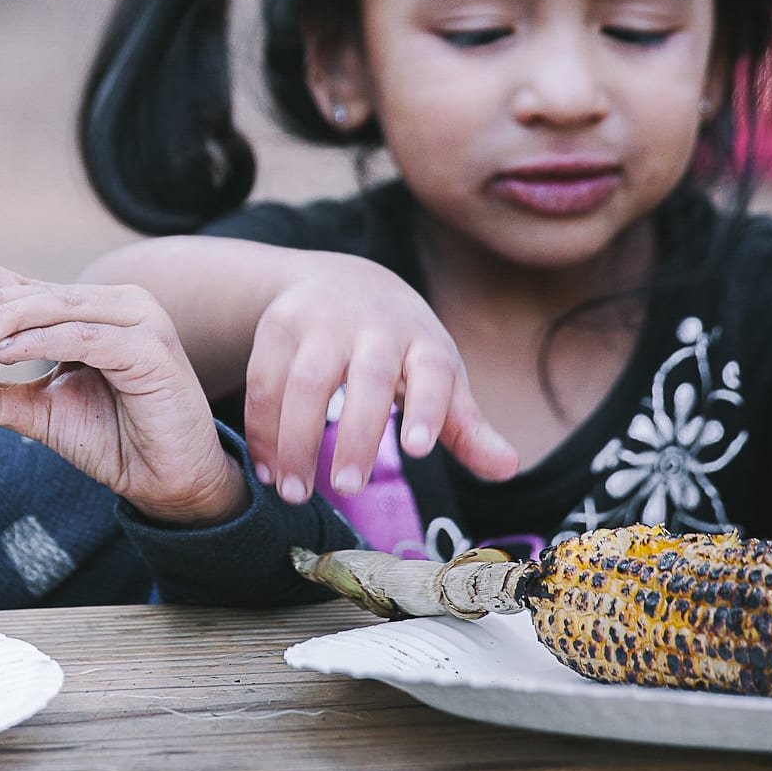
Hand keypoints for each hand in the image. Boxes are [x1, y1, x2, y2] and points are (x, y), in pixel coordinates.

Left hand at [0, 250, 247, 528]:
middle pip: (39, 294)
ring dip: (9, 322)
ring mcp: (139, 321)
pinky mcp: (150, 347)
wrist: (169, 479)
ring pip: (59, 308)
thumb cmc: (116, 440)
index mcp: (90, 315)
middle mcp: (117, 306)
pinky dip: (42, 342)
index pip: (29, 286)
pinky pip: (83, 337)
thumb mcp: (44, 414)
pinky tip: (6, 353)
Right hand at [244, 255, 518, 505]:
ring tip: (294, 491)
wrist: (342, 279)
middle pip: (365, 379)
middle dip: (355, 434)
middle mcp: (374, 326)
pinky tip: (267, 469)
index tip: (417, 448)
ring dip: (295, 440)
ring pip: (305, 380)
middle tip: (347, 488)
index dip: (428, 408)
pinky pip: (264, 380)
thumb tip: (508, 469)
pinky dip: (263, 429)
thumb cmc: (401, 344)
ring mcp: (322, 322)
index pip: (433, 371)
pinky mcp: (278, 326)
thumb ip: (467, 427)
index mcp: (423, 341)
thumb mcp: (439, 373)